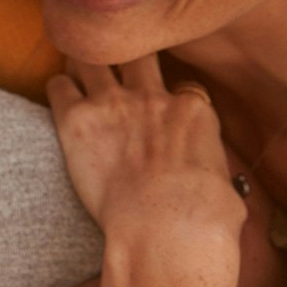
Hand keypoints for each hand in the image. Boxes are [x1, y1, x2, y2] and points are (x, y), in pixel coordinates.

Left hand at [47, 55, 245, 286]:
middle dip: (127, 55)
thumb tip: (220, 186)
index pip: (182, 86)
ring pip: (92, 59)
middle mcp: (152, 97)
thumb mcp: (228, 188)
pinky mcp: (77, 118)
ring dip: (85, 62)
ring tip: (78, 65)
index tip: (161, 110)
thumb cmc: (204, 221)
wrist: (165, 230)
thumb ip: (215, 172)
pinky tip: (60, 94)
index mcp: (193, 111)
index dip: (170, 97)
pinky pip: (59, 86)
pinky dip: (59, 87)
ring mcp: (113, 103)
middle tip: (115, 65)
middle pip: (137, 56)